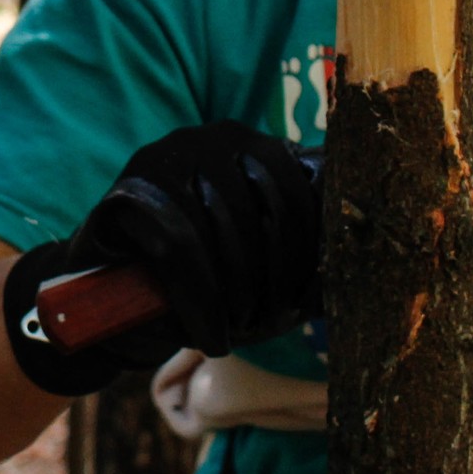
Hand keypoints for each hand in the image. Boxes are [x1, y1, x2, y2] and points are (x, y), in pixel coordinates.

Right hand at [4, 122, 322, 395]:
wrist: (105, 304)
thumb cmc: (200, 287)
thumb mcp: (263, 267)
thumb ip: (306, 252)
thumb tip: (367, 259)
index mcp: (254, 147)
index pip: (301, 186)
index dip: (310, 248)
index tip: (305, 300)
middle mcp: (212, 138)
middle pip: (267, 205)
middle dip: (274, 276)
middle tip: (267, 326)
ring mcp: (164, 157)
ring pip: (224, 225)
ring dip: (237, 292)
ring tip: (235, 333)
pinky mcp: (125, 191)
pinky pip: (178, 244)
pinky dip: (199, 298)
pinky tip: (207, 334)